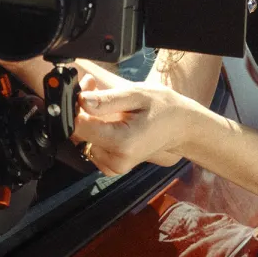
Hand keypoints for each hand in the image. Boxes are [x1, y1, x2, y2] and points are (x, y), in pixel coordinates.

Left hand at [74, 73, 192, 175]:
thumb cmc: (163, 108)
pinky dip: (95, 133)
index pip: (78, 126)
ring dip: (89, 121)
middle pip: (78, 133)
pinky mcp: (111, 167)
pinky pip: (90, 147)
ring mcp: (114, 166)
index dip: (76, 105)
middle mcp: (116, 160)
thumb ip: (107, 100)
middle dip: (82, 110)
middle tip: (96, 89)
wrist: (181, 127)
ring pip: (82, 140)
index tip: (88, 89)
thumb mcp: (137, 94)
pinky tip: (110, 122)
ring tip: (109, 106)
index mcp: (121, 142)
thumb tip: (81, 100)